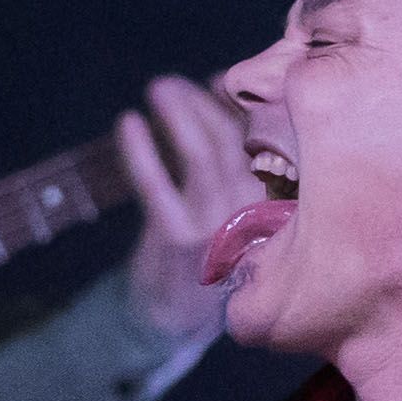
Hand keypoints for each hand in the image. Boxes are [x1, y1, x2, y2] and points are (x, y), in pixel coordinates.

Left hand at [117, 74, 251, 342]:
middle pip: (234, 142)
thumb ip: (228, 147)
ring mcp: (217, 228)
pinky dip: (140, 152)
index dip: (241, 103)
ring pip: (203, 157)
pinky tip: (127, 125)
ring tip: (158, 88)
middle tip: (172, 83)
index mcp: (274, 202)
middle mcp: (253, 214)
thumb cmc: (202, 247)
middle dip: (204, 103)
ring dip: (180, 115)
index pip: (267, 139)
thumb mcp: (229, 200)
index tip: (219, 81)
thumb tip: (215, 84)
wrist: (173, 319)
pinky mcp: (178, 241)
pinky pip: (157, 187)